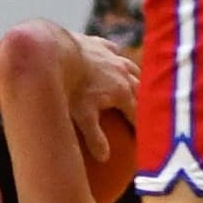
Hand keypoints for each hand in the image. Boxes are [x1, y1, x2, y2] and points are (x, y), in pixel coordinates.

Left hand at [70, 35, 139, 159]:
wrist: (55, 52)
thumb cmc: (69, 86)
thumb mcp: (82, 116)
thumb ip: (94, 137)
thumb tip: (104, 157)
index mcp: (122, 92)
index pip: (139, 112)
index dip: (144, 124)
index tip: (147, 134)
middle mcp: (123, 73)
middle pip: (141, 89)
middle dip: (146, 101)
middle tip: (147, 112)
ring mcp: (112, 57)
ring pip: (132, 68)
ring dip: (136, 77)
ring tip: (137, 85)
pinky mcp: (99, 45)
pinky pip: (113, 50)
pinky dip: (116, 56)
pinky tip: (114, 56)